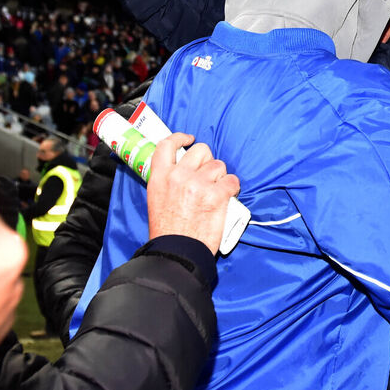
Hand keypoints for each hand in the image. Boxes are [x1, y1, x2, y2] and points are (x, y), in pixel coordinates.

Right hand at [147, 134, 239, 256]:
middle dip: (207, 161)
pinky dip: (232, 187)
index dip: (180, 138)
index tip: (189, 139)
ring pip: (219, 165)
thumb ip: (168, 181)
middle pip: (201, 150)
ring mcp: (199, 184)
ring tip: (216, 191)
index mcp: (160, 177)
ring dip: (220, 176)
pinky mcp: (217, 195)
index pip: (167, 144)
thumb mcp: (157, 199)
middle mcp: (179, 176)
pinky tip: (227, 196)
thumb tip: (184, 171)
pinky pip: (232, 180)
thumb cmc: (168, 231)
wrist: (177, 251)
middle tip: (207, 176)